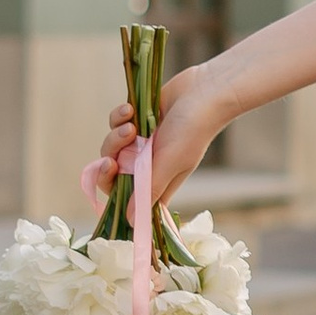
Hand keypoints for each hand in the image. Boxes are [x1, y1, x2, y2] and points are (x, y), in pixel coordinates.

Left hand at [84, 60, 219, 220]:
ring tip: (132, 126)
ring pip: (112, 145)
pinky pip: (115, 122)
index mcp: (157, 181)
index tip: (112, 170)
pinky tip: (131, 109)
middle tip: (114, 154)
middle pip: (113, 170)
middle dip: (110, 159)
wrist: (204, 91)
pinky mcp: (137, 120)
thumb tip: (132, 222)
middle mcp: (148, 164)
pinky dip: (120, 116)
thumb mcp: (169, 164)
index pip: (126, 196)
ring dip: (117, 135)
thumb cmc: (193, 130)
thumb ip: (148, 190)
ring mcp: (142, 142)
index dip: (113, 187)